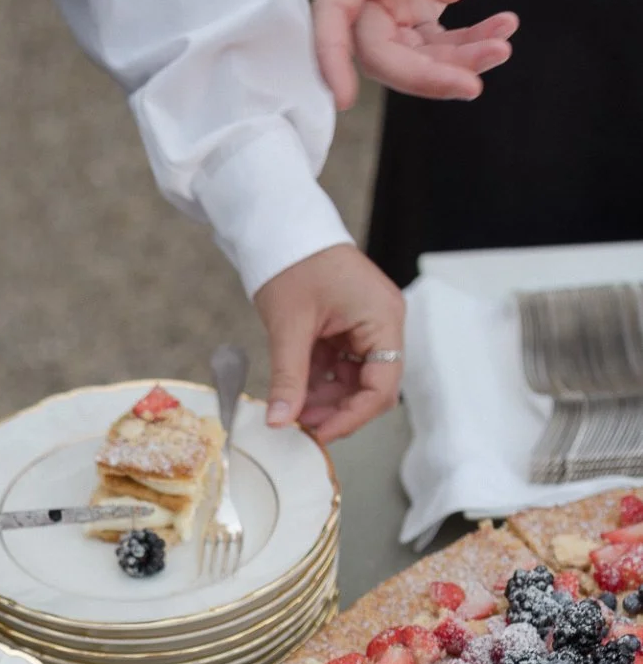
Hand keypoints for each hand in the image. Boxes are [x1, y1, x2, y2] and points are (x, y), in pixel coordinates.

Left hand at [254, 244, 404, 442]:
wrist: (282, 228)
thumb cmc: (294, 261)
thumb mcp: (289, 327)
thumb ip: (288, 378)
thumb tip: (281, 421)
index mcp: (382, 318)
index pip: (381, 387)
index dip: (351, 417)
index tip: (319, 435)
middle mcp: (383, 324)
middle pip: (371, 388)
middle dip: (337, 410)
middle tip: (300, 426)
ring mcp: (367, 326)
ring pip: (354, 381)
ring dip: (325, 400)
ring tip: (292, 410)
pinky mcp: (350, 328)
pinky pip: (341, 366)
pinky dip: (319, 382)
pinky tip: (296, 392)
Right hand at [313, 0, 516, 110]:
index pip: (333, 17)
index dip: (332, 59)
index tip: (344, 100)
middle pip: (382, 54)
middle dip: (428, 76)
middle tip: (471, 86)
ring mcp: (392, 12)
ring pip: (416, 58)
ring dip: (460, 62)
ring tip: (500, 47)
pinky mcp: (416, 19)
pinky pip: (440, 45)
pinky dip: (472, 43)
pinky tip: (501, 30)